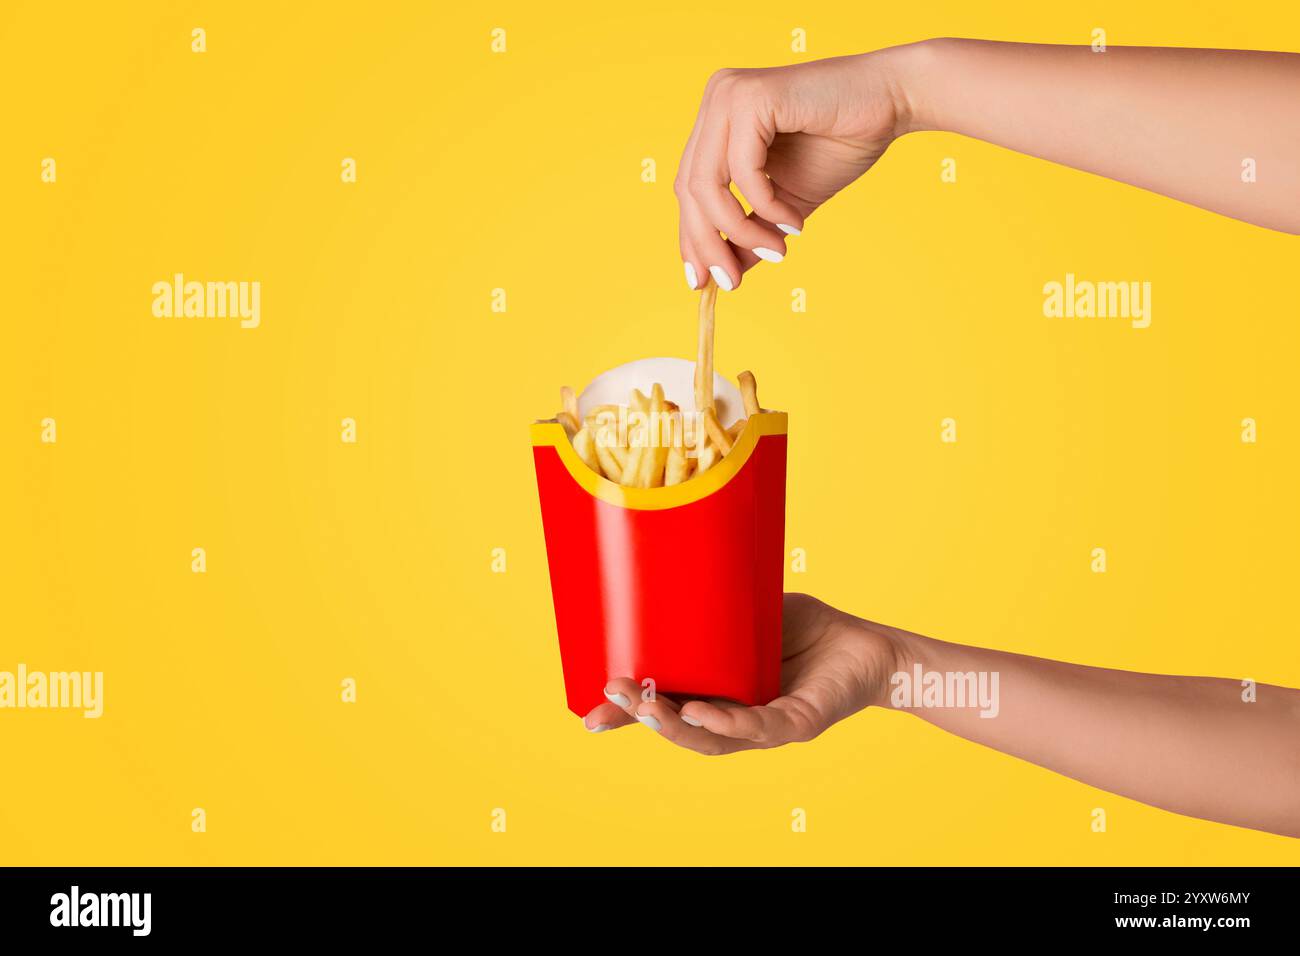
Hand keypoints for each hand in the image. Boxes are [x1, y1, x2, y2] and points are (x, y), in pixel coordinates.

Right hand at [581, 593, 902, 754]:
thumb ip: (711, 605)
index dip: (628, 716)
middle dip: (641, 715)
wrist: (869, 647)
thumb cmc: (806, 630)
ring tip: (644, 705)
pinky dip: (725, 722)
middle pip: (679, 727)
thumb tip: (661, 571)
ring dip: (673, 724)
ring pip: (710, 738)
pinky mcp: (799, 723)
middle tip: (609, 696)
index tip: (587, 712)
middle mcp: (736, 717)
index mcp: (718, 694)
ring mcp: (765, 725)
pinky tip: (698, 712)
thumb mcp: (747, 612)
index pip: (667, 710)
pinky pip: (758, 728)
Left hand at [675, 44, 919, 291]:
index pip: (688, 186)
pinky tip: (792, 222)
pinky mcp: (753, 96)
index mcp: (717, 118)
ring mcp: (730, 93)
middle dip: (709, 243)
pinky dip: (765, 206)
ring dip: (740, 230)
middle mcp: (716, 98)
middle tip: (732, 283)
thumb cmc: (842, 142)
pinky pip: (742, 171)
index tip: (704, 282)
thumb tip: (727, 274)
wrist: (893, 101)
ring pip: (707, 184)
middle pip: (689, 188)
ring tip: (775, 252)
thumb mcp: (786, 202)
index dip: (693, 237)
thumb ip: (753, 230)